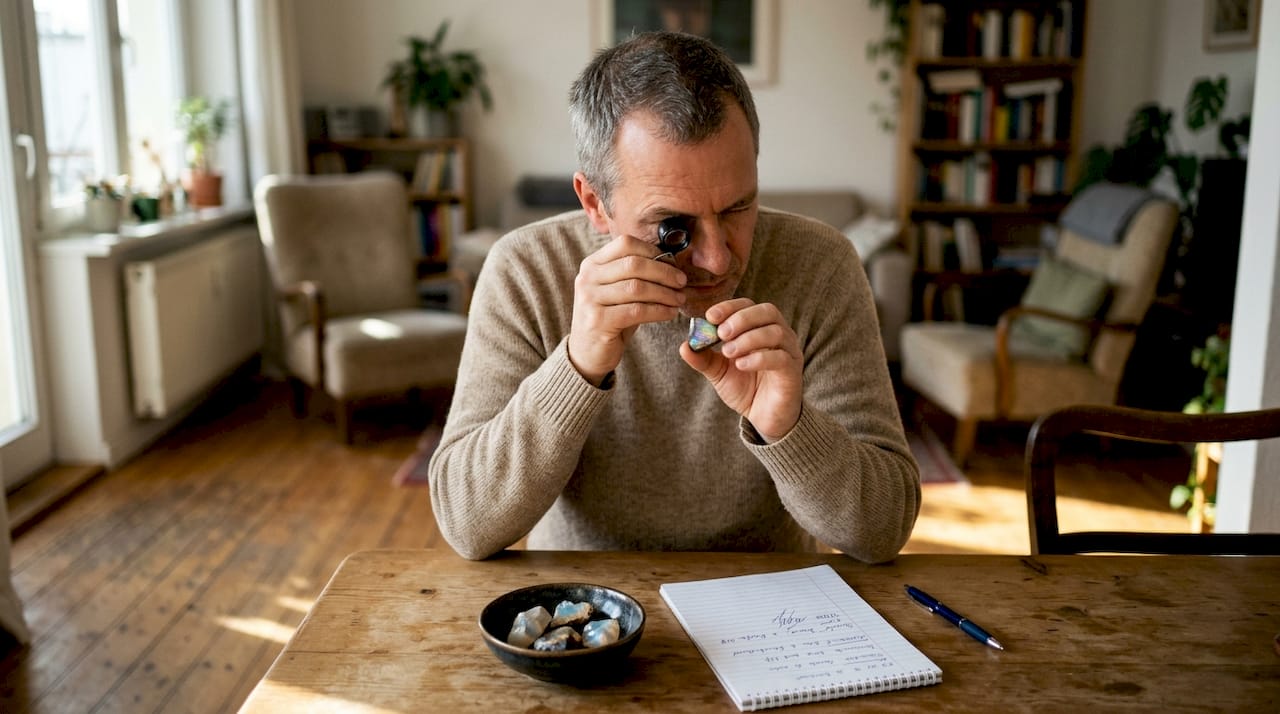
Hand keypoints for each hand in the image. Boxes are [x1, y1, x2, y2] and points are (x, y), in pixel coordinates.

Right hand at [568, 234, 686, 384]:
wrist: (587, 352)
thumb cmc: (610, 317)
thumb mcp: (618, 290)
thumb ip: (635, 274)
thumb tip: (671, 261)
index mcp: (592, 264)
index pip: (625, 244)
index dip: (653, 251)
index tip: (673, 264)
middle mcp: (587, 278)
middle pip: (633, 264)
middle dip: (664, 272)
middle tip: (682, 282)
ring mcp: (590, 299)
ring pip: (637, 288)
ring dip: (664, 293)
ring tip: (679, 299)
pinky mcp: (598, 321)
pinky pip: (637, 311)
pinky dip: (659, 311)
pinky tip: (670, 313)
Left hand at [681, 298, 802, 440]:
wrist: (764, 418)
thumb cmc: (746, 389)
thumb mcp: (719, 372)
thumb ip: (703, 358)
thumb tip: (685, 345)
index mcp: (760, 328)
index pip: (748, 305)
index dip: (730, 307)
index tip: (710, 317)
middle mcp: (779, 334)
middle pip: (767, 311)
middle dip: (741, 319)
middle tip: (721, 333)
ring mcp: (789, 351)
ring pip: (775, 332)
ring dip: (748, 339)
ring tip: (728, 352)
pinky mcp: (792, 371)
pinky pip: (780, 358)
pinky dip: (758, 358)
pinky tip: (741, 365)